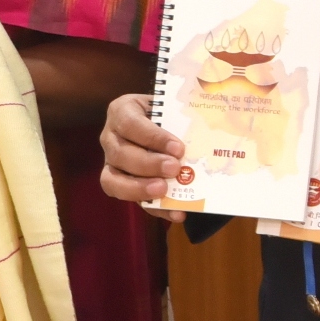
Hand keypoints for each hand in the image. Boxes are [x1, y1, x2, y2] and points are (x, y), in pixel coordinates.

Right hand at [99, 93, 187, 216]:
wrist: (163, 123)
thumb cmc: (167, 114)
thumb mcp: (171, 108)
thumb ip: (183, 118)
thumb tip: (209, 130)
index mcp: (122, 111)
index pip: (129, 123)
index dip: (152, 137)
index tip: (178, 148)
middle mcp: (111, 137)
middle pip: (120, 153)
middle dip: (148, 163)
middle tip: (174, 169)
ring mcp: (112, 163)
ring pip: (113, 179)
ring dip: (140, 188)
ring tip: (165, 190)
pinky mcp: (120, 184)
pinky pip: (131, 200)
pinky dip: (154, 209)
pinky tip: (175, 212)